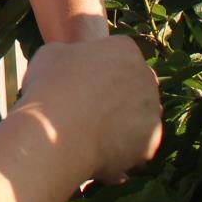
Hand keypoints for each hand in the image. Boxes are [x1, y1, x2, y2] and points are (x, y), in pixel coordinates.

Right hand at [17, 36, 159, 183]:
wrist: (57, 132)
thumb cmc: (50, 87)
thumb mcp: (51, 55)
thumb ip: (72, 56)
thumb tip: (73, 65)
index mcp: (125, 49)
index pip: (118, 57)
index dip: (98, 72)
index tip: (80, 85)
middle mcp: (146, 76)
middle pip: (133, 86)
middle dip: (116, 96)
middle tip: (87, 111)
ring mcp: (152, 110)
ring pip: (137, 116)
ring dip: (120, 123)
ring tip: (89, 135)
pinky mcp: (151, 141)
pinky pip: (136, 144)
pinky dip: (121, 149)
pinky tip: (97, 151)